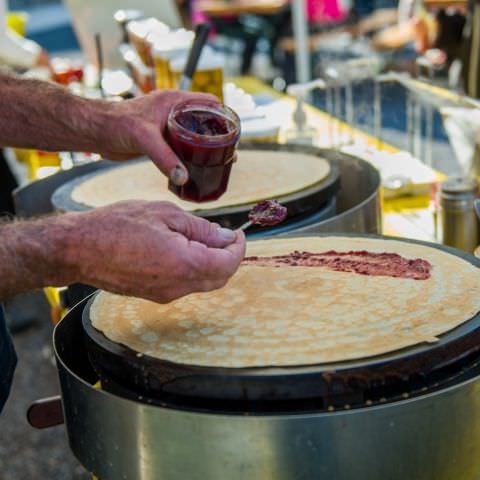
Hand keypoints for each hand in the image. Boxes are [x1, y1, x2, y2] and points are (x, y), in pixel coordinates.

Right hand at [63, 200, 245, 302]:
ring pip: (204, 283)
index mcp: (184, 263)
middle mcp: (178, 286)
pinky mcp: (154, 295)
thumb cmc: (116, 225)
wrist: (79, 248)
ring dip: (213, 264)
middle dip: (229, 258)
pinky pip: (186, 286)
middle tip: (225, 236)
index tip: (238, 233)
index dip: (239, 248)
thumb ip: (201, 228)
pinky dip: (195, 270)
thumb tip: (225, 236)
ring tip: (204, 239)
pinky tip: (185, 250)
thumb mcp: (165, 214)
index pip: (228, 263)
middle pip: (220, 278)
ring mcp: (165, 295)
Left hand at [98, 90, 219, 185]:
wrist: (94, 132)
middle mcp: (173, 111)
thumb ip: (165, 158)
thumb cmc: (116, 124)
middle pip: (205, 121)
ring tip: (218, 163)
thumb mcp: (145, 139)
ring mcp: (167, 126)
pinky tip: (195, 169)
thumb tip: (184, 178)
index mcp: (175, 101)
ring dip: (205, 147)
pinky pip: (181, 147)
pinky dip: (190, 156)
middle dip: (218, 135)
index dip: (224, 114)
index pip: (208, 102)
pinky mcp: (159, 140)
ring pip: (194, 135)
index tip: (234, 132)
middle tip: (230, 153)